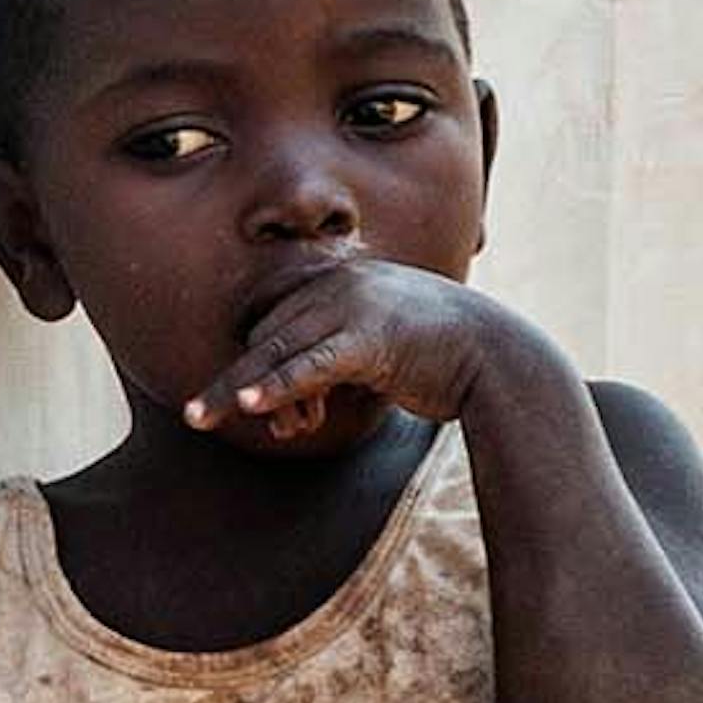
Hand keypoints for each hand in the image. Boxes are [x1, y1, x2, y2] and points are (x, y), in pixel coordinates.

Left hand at [189, 260, 525, 453]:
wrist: (500, 360)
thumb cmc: (442, 359)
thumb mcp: (380, 348)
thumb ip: (336, 360)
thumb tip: (297, 406)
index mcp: (342, 280)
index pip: (278, 321)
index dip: (265, 368)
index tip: (267, 412)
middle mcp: (342, 285)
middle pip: (269, 336)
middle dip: (253, 386)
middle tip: (226, 423)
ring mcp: (355, 306)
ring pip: (278, 351)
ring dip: (245, 391)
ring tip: (202, 418)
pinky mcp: (369, 338)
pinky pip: (309, 365)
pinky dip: (277, 386)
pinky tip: (250, 404)